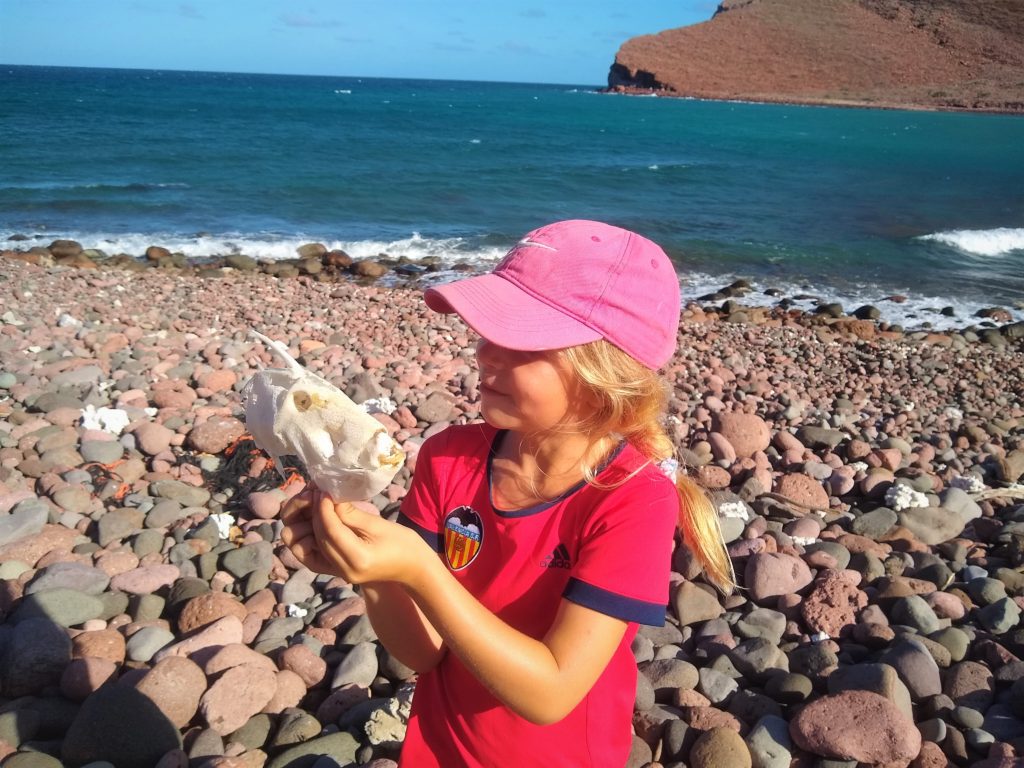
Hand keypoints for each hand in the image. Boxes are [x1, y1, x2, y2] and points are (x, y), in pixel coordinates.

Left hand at [310, 494, 428, 586]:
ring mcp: (341, 573)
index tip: (323, 490)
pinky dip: (316, 536)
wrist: (413, 568)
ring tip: (319, 503)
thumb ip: (351, 513)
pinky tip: (320, 520)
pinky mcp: (340, 571)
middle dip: (317, 514)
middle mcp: (345, 570)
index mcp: (358, 558)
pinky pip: (318, 554)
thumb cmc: (403, 543)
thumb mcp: (379, 524)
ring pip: (316, 546)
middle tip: (318, 492)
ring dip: (314, 524)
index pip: (331, 530)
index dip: (323, 508)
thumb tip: (330, 498)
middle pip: (321, 538)